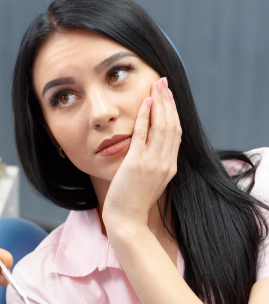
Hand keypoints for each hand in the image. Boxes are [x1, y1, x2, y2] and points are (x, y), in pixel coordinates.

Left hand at [102, 77, 181, 231]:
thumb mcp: (149, 180)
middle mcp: (165, 163)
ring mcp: (153, 163)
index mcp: (170, 167)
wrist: (126, 220)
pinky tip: (145, 103)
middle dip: (168, 102)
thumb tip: (149, 147)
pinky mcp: (137, 164)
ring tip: (156, 86)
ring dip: (159, 104)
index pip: (176, 133)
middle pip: (172, 126)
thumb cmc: (133, 201)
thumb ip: (153, 164)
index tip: (168, 96)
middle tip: (164, 83)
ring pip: (161, 127)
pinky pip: (143, 135)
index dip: (173, 113)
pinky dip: (145, 117)